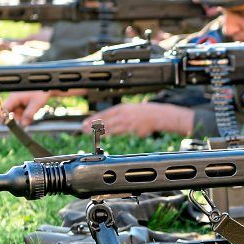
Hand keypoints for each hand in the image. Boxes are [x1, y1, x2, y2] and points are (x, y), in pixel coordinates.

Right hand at [1, 88, 85, 125]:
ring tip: (32, 112)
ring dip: (23, 116)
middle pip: (10, 113)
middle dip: (18, 118)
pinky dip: (25, 114)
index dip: (3, 117)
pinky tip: (31, 110)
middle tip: (28, 119)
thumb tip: (23, 125)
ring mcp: (17, 102)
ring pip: (16, 114)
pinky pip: (20, 113)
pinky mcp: (20, 104)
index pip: (4, 108)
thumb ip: (29, 115)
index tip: (5, 125)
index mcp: (14, 97)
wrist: (47, 88)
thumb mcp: (36, 104)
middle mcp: (13, 99)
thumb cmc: (41, 92)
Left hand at [80, 102, 194, 136]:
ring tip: (92, 134)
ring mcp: (129, 122)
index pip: (104, 113)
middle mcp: (124, 114)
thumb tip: (111, 120)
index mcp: (122, 108)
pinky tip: (107, 136)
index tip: (85, 123)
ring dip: (101, 131)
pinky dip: (114, 134)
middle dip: (94, 125)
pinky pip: (122, 132)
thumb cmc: (146, 113)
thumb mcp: (132, 110)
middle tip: (84, 129)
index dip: (94, 119)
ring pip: (112, 127)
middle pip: (105, 120)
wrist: (160, 115)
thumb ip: (121, 115)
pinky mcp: (134, 129)